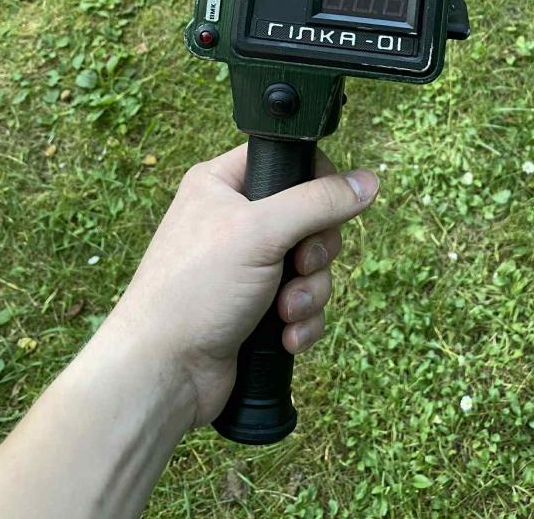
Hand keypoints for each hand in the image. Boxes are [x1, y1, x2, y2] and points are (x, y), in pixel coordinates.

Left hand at [105, 143, 378, 425]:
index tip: (323, 208)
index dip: (315, 183)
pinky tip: (285, 337)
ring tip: (286, 311)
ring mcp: (247, 267)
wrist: (164, 371)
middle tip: (300, 264)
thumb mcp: (261, 232)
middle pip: (310, 218)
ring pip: (311, 265)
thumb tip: (368, 181)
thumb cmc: (195, 289)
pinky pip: (304, 303)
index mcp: (223, 184)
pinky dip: (302, 321)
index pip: (287, 161)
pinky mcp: (257, 308)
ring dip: (309, 292)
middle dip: (315, 252)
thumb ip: (318, 202)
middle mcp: (235, 220)